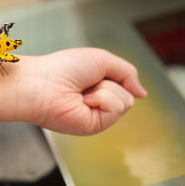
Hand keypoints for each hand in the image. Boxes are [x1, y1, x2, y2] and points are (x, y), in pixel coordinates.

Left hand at [20, 48, 146, 134]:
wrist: (41, 83)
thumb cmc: (63, 68)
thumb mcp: (102, 59)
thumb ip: (127, 73)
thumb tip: (142, 93)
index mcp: (97, 86)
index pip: (124, 83)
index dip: (117, 76)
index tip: (98, 72)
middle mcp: (98, 101)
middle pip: (128, 94)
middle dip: (111, 81)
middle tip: (87, 81)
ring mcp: (97, 114)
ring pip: (126, 101)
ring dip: (106, 89)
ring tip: (84, 90)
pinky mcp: (95, 126)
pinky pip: (116, 109)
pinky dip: (103, 98)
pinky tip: (85, 99)